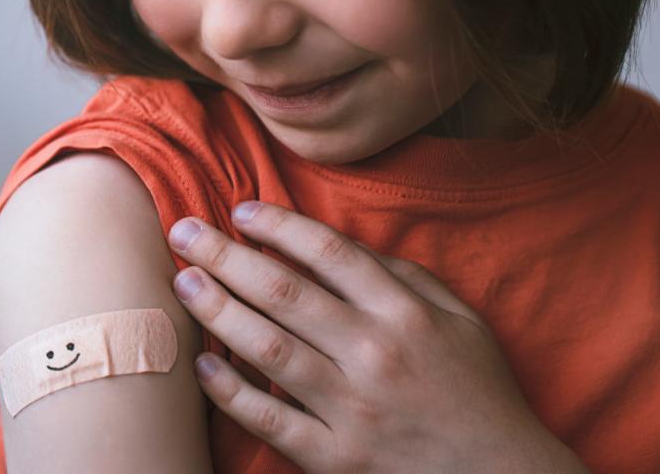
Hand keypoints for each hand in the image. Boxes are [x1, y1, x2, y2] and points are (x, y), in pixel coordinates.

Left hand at [167, 201, 588, 473]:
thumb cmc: (477, 393)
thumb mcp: (462, 321)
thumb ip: (406, 277)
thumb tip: (340, 246)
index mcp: (405, 315)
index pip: (328, 252)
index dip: (277, 225)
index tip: (241, 210)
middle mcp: (374, 355)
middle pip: (283, 292)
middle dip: (224, 256)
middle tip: (183, 231)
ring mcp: (352, 409)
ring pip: (267, 349)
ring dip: (216, 311)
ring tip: (182, 283)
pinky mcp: (334, 458)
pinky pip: (268, 420)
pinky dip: (229, 392)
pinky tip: (202, 366)